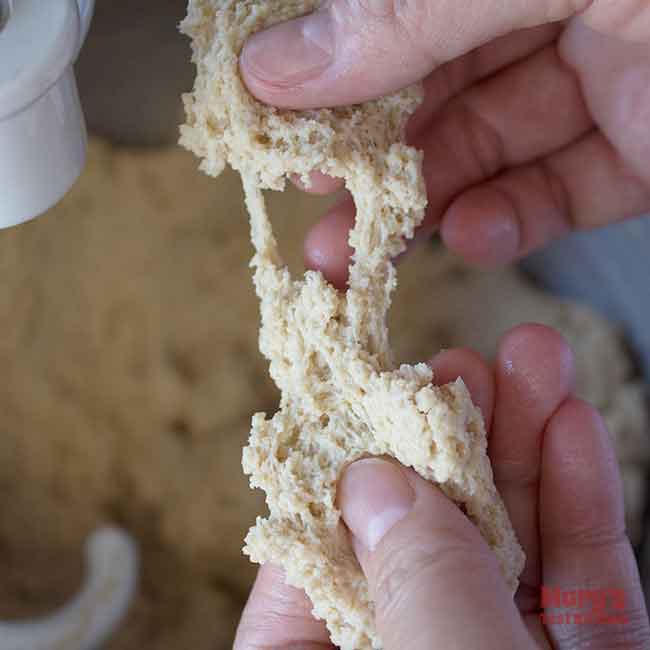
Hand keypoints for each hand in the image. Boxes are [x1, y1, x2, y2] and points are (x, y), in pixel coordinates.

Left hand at [234, 324, 649, 648]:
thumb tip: (374, 479)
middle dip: (450, 434)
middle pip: (424, 528)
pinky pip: (582, 580)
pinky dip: (581, 502)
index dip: (343, 466)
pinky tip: (576, 424)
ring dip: (525, 443)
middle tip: (462, 360)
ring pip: (510, 541)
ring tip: (533, 355)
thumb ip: (408, 580)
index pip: (318, 552)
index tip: (366, 389)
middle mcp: (409, 649)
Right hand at [240, 1, 649, 285]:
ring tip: (360, 254)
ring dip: (423, 206)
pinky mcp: (643, 153)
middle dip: (370, 158)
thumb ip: (408, 13)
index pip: (398, 13)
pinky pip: (562, 193)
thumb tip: (278, 63)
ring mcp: (608, 79)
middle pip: (437, 90)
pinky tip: (470, 236)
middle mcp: (558, 5)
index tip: (275, 124)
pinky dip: (510, 224)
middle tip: (311, 207)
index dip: (335, 66)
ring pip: (489, 150)